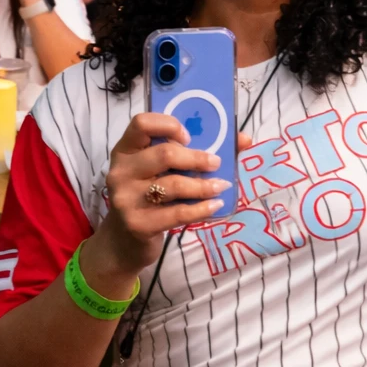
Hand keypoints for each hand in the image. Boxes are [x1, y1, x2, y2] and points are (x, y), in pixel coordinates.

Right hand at [95, 114, 243, 274]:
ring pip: (173, 185)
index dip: (169, 125)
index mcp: (126, 150)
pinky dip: (201, 208)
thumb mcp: (160, 172)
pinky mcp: (138, 224)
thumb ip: (194, 152)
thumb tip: (245, 140)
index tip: (189, 137)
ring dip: (203, 185)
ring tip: (221, 186)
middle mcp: (121, 171)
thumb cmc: (149, 197)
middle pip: (164, 154)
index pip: (141, 123)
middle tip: (216, 164)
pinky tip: (215, 205)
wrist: (123, 243)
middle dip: (197, 158)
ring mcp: (126, 198)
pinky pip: (176, 212)